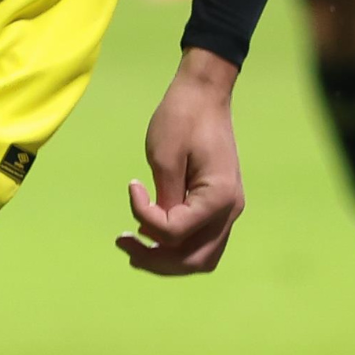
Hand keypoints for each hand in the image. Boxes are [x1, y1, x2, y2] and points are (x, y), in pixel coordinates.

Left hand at [116, 49, 245, 275]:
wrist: (203, 93)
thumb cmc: (182, 117)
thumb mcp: (164, 157)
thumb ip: (163, 200)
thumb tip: (155, 233)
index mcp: (219, 197)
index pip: (177, 232)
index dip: (146, 217)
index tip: (131, 185)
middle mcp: (230, 210)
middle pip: (194, 259)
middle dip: (157, 261)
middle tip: (124, 247)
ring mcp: (229, 209)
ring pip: (201, 256)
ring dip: (168, 260)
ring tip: (135, 251)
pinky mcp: (221, 204)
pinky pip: (203, 239)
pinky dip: (178, 245)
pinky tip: (152, 235)